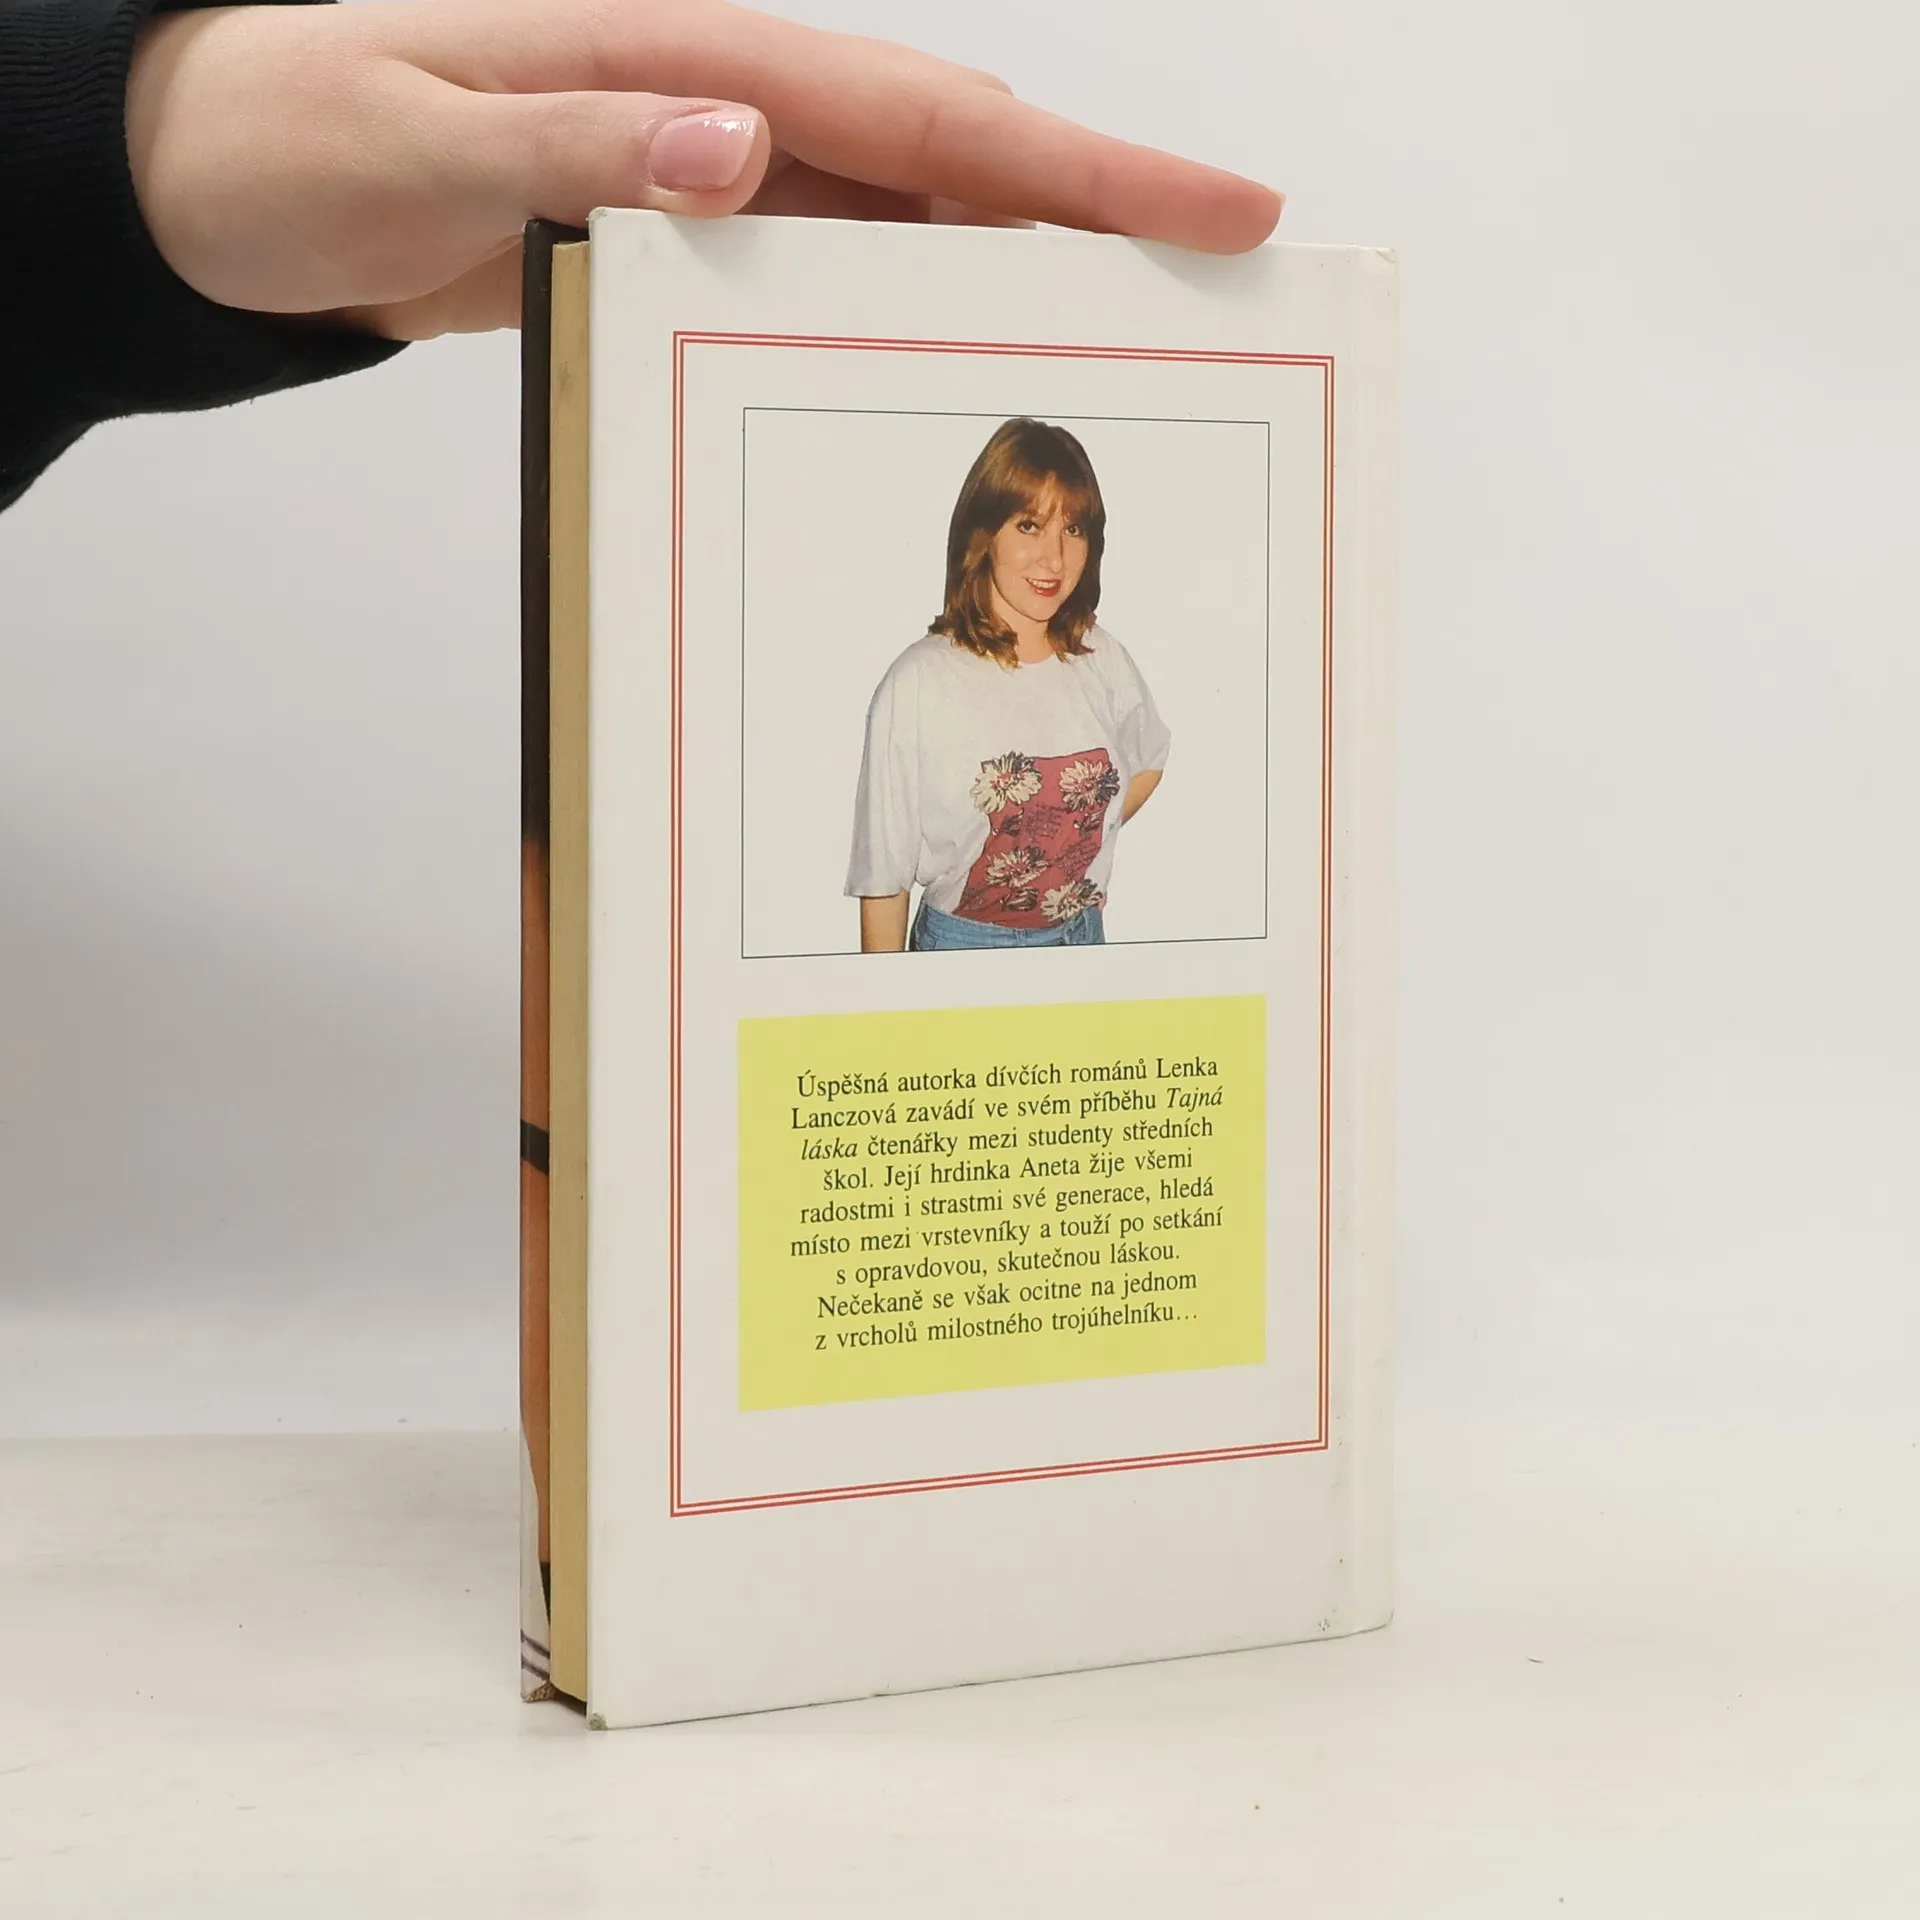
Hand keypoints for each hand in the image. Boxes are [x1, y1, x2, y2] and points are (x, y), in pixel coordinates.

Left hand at [125, 0, 1282, 341]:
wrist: (219, 179)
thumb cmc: (294, 134)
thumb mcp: (415, 135)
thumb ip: (572, 149)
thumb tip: (738, 144)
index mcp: (682, 58)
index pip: (918, 112)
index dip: (1074, 169)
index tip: (1211, 207)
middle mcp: (720, 108)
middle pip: (949, 162)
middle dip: (1096, 219)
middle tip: (1233, 284)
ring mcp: (707, 176)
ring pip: (900, 224)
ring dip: (1012, 278)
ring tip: (1134, 348)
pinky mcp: (676, 244)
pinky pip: (818, 278)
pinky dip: (898, 318)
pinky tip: (955, 366)